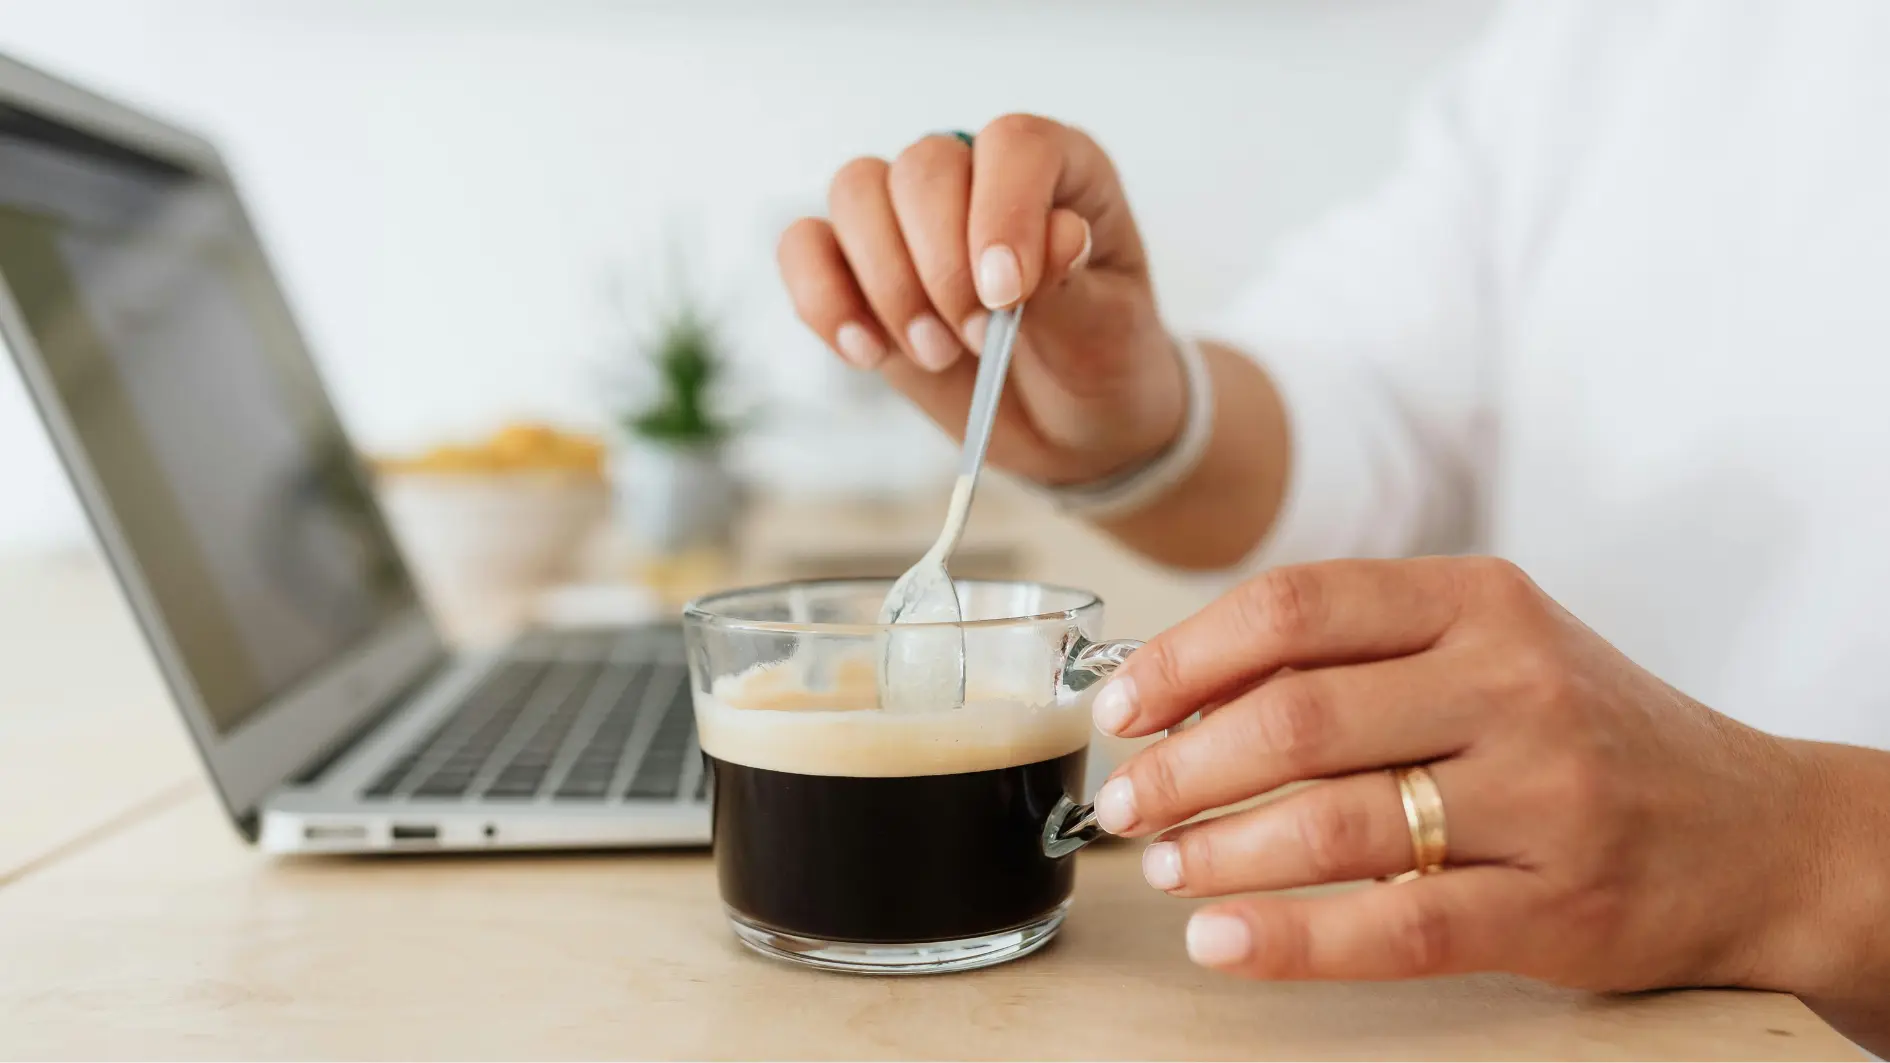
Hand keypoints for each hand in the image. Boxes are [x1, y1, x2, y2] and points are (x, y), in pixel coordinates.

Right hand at [777, 115, 1185, 485]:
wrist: (1070, 428)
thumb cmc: (1099, 363)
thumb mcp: (1107, 332)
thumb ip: (1074, 285)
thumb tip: (1056, 234)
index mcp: (1059, 170)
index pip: (1013, 145)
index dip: (1002, 212)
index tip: (1005, 295)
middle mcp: (977, 176)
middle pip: (923, 168)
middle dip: (940, 267)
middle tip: (978, 342)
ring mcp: (910, 217)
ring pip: (855, 193)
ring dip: (886, 286)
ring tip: (936, 354)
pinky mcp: (858, 267)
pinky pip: (804, 247)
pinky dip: (823, 301)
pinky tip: (866, 354)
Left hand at [1089, 556, 1821, 992]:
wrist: (1755, 830)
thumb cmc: (1585, 731)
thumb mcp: (1489, 648)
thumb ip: (1357, 652)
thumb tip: (1182, 691)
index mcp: (1479, 600)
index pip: (1294, 607)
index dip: (1184, 657)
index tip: (1121, 705)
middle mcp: (1513, 683)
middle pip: (1298, 715)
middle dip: (1181, 765)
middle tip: (1123, 800)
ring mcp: (1542, 797)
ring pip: (1337, 822)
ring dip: (1220, 850)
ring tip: (1161, 862)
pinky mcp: (1558, 906)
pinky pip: (1398, 927)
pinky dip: (1290, 938)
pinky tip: (1221, 937)